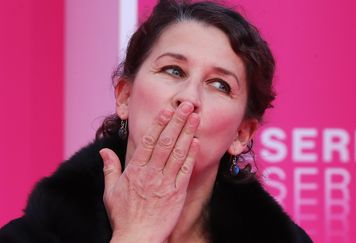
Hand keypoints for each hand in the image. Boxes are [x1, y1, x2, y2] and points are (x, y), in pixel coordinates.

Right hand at [99, 102, 199, 242]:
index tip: (167, 110)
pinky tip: (197, 142)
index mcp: (135, 170)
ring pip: (177, 152)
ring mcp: (165, 182)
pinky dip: (191, 155)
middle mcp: (151, 173)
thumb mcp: (110, 191)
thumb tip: (104, 151)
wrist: (138, 238)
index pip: (148, 141)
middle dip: (177, 122)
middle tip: (186, 106)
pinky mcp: (177, 193)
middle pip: (165, 142)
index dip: (159, 124)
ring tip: (195, 117)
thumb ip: (110, 168)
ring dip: (187, 133)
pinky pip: (185, 170)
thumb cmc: (124, 216)